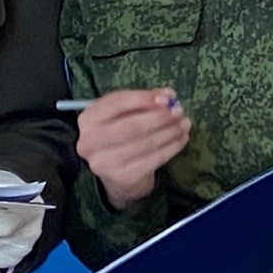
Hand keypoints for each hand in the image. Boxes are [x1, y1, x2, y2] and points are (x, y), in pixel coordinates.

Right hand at [77, 88, 190, 208]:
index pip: (116, 103)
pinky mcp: (123, 177)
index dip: (144, 99)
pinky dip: (172, 147)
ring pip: (145, 143)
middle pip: (131, 125)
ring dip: (170, 132)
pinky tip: (181, 138)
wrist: (117, 175)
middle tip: (179, 112)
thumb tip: (168, 95)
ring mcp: (104, 162)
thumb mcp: (125, 113)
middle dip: (160, 117)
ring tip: (184, 124)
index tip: (167, 98)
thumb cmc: (121, 136)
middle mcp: (90, 141)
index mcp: (88, 119)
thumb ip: (144, 100)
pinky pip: (153, 159)